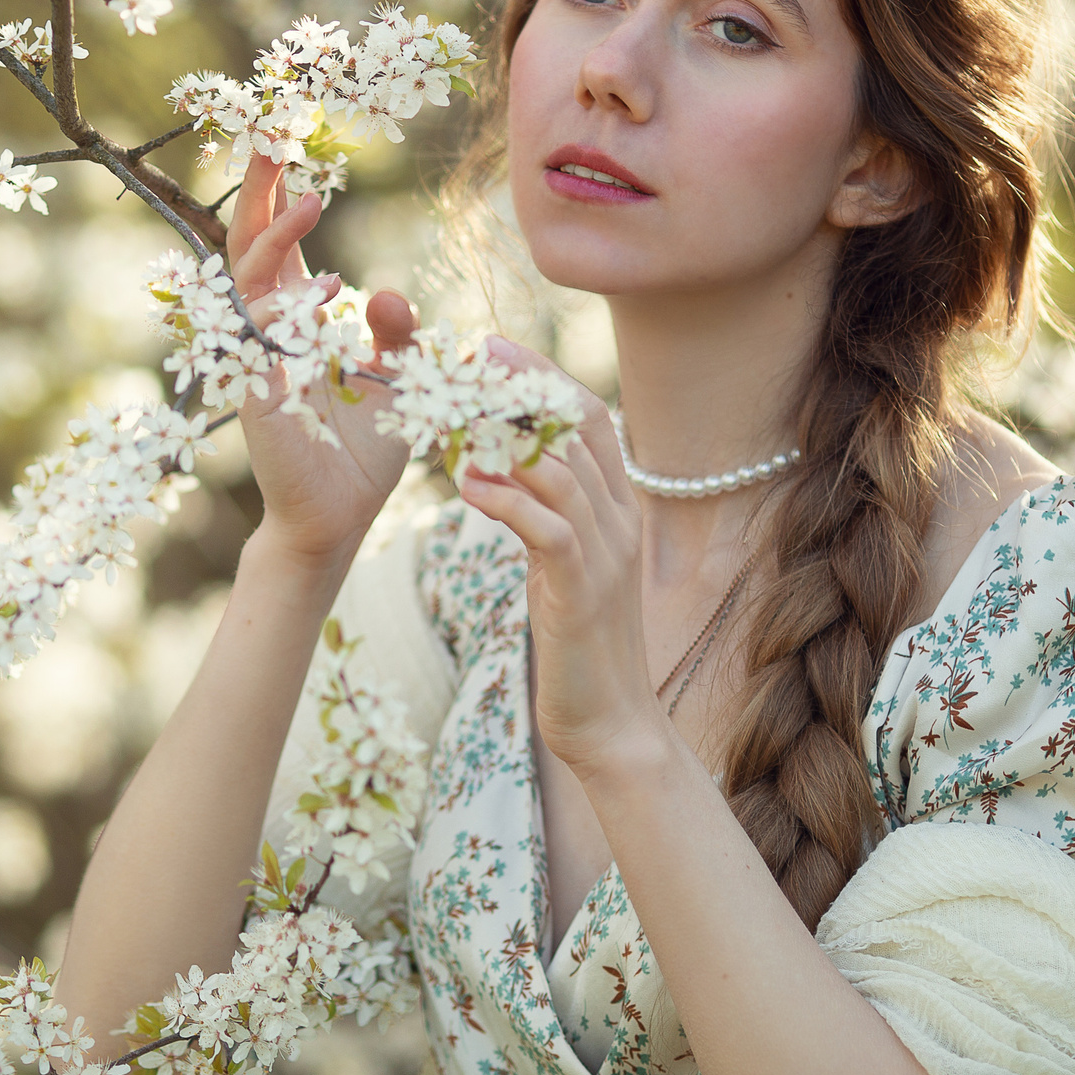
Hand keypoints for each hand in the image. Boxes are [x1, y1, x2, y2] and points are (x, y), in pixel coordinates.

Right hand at [226, 153, 419, 569]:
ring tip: (312, 200)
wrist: (336, 519)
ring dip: (275, 238)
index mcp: (294, 321)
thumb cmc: (360, 451)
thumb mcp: (395, 377)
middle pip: (246, 244)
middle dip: (257, 189)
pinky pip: (261, 339)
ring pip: (245, 280)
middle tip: (273, 134)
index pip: (276, 244)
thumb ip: (394, 332)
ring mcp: (254, 360)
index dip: (276, 193)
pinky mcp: (256, 395)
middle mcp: (266, 332)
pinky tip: (327, 295)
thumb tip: (383, 292)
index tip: (288, 140)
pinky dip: (289, 311)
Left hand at [453, 338, 667, 771]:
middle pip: (577, 426)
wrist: (611, 725)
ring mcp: (606, 555)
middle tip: (472, 355)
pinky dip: (507, 499)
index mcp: (618, 510)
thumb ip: (544, 519)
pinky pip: (548, 528)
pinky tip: (465, 484)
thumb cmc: (578, 649)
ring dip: (504, 435)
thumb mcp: (561, 569)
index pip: (590, 419)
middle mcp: (620, 521)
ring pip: (561, 468)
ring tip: (454, 412)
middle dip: (525, 384)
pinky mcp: (581, 591)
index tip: (494, 349)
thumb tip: (498, 476)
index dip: (545, 377)